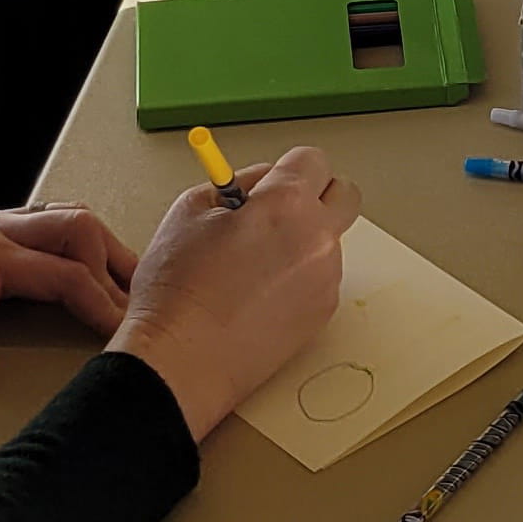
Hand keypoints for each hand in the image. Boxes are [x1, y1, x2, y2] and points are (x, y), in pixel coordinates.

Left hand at [0, 204, 141, 408]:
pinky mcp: (10, 226)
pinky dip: (94, 249)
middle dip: (112, 270)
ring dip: (108, 254)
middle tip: (129, 315)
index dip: (101, 301)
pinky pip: (65, 223)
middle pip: (77, 227)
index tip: (123, 334)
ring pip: (76, 218)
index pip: (62, 271)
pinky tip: (104, 281)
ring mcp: (1, 221)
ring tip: (127, 297)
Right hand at [110, 147, 356, 437]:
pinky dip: (299, 277)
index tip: (270, 183)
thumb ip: (236, 185)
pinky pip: (320, 278)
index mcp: (287, 204)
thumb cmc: (178, 290)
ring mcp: (325, 279)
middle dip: (316, 194)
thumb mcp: (190, 210)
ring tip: (252, 265)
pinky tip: (258, 294)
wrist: (182, 361)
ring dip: (303, 240)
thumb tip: (260, 183)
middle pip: (344, 195)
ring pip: (329, 240)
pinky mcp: (323, 314)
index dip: (287, 169)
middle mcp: (318, 238)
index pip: (314, 160)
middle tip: (279, 211)